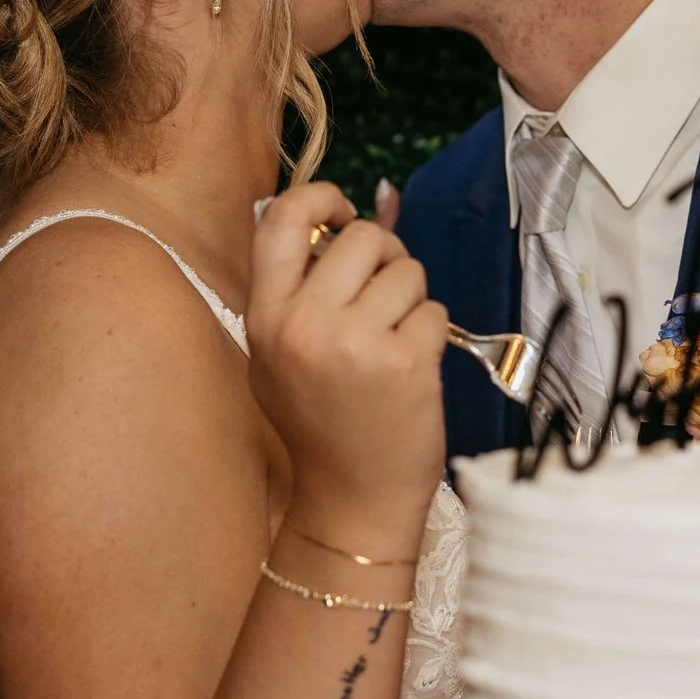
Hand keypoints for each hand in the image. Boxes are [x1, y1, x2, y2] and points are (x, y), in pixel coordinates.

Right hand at [246, 181, 446, 551]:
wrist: (353, 501)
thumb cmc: (322, 422)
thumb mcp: (282, 354)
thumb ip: (304, 287)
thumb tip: (362, 209)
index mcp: (265, 318)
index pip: (281, 218)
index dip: (321, 198)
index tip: (345, 215)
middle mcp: (304, 325)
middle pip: (363, 237)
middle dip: (385, 256)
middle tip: (383, 295)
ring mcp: (355, 344)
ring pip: (406, 270)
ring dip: (411, 298)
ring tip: (394, 340)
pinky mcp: (406, 363)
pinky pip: (434, 311)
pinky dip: (431, 332)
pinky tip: (412, 367)